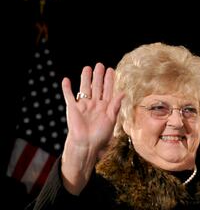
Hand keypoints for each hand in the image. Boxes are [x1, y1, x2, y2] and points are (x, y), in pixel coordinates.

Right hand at [61, 63, 124, 193]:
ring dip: (85, 79)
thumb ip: (115, 106)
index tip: (111, 70)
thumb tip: (123, 93)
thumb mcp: (111, 120)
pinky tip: (66, 80)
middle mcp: (95, 104)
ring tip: (87, 68)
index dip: (110, 81)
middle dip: (98, 77)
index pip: (108, 91)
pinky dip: (67, 88)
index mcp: (105, 107)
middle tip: (100, 65)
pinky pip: (69, 96)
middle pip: (97, 87)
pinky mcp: (73, 108)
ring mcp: (83, 106)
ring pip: (84, 89)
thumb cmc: (100, 135)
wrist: (87, 144)